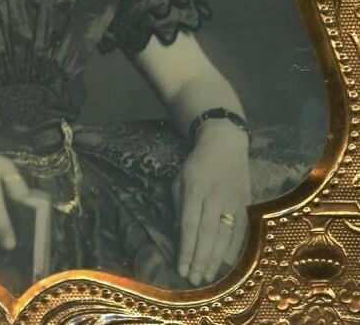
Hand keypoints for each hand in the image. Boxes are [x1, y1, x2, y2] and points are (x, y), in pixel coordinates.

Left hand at [172, 120, 251, 285]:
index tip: (181, 269)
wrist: (225, 144)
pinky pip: (242, 232)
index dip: (186, 250)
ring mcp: (233, 200)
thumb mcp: (180, 178)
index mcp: (194, 189)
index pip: (189, 225)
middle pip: (208, 235)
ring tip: (207, 278)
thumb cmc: (197, 164)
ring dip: (216, 260)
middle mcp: (215, 196)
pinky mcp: (247, 203)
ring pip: (226, 236)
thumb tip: (179, 236)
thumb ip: (178, 206)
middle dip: (200, 260)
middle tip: (194, 281)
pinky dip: (235, 250)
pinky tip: (227, 266)